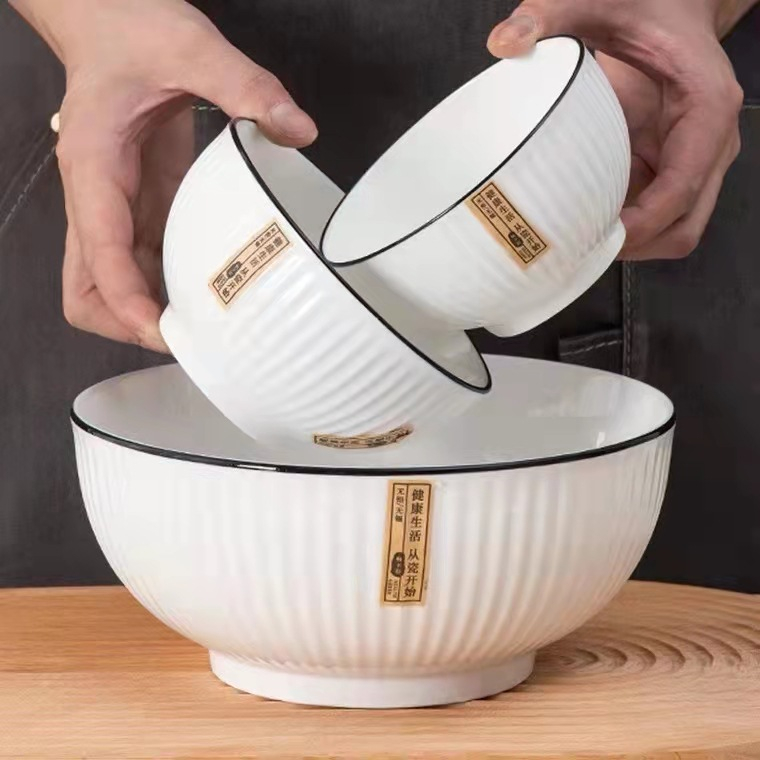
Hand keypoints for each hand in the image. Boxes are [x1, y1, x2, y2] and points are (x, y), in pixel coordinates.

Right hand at [11, 0, 316, 350]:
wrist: (108, 18)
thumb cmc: (131, 31)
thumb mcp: (191, 47)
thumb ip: (245, 85)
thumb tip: (297, 130)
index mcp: (94, 169)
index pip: (99, 256)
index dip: (128, 303)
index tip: (166, 333)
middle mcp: (95, 200)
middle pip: (86, 293)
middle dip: (127, 324)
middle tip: (187, 336)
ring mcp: (115, 210)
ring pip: (109, 288)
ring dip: (147, 314)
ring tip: (204, 325)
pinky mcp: (138, 207)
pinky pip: (142, 266)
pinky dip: (165, 288)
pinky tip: (207, 290)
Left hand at [487, 0, 744, 259]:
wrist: (669, 3)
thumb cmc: (646, 3)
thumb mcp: (598, 1)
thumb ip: (551, 14)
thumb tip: (502, 44)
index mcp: (707, 110)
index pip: (682, 190)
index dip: (640, 226)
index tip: (594, 240)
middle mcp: (709, 144)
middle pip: (683, 226)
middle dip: (634, 248)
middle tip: (576, 252)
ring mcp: (690, 161)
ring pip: (671, 230)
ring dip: (627, 246)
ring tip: (574, 246)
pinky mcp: (667, 167)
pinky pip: (651, 216)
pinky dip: (621, 229)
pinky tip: (579, 225)